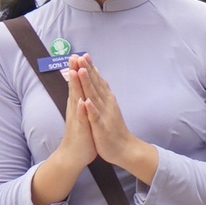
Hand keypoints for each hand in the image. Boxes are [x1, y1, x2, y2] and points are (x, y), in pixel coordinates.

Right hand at [29, 61, 99, 204]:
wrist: (74, 155)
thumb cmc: (81, 134)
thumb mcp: (82, 115)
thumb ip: (81, 101)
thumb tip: (81, 89)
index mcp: (79, 104)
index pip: (79, 84)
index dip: (80, 70)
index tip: (80, 55)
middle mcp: (76, 109)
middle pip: (75, 87)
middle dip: (75, 72)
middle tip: (73, 56)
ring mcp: (78, 118)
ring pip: (76, 99)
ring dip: (75, 86)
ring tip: (74, 71)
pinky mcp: (81, 129)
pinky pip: (81, 118)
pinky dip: (81, 110)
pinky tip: (81, 101)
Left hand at [70, 54, 157, 181]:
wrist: (125, 149)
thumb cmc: (113, 129)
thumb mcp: (108, 109)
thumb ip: (103, 94)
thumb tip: (99, 80)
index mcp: (106, 101)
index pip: (97, 82)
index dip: (89, 68)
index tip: (82, 55)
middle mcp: (106, 105)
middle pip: (95, 85)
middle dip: (87, 70)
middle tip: (80, 57)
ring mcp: (104, 115)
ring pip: (94, 97)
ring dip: (88, 84)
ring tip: (81, 71)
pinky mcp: (101, 128)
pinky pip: (95, 117)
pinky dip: (91, 109)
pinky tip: (86, 101)